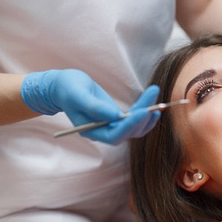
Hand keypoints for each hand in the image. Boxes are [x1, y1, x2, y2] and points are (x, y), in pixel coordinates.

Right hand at [21, 69, 159, 143]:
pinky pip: (133, 121)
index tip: (144, 111)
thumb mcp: (78, 94)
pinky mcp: (115, 118)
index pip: (115, 135)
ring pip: (134, 128)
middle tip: (154, 97)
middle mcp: (102, 132)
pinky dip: (144, 114)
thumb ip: (94, 107)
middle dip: (143, 116)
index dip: (131, 125)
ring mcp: (110, 126)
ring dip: (147, 115)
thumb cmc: (67, 89)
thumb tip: (115, 116)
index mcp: (91, 131)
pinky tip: (153, 106)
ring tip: (158, 101)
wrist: (64, 86)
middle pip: (128, 132)